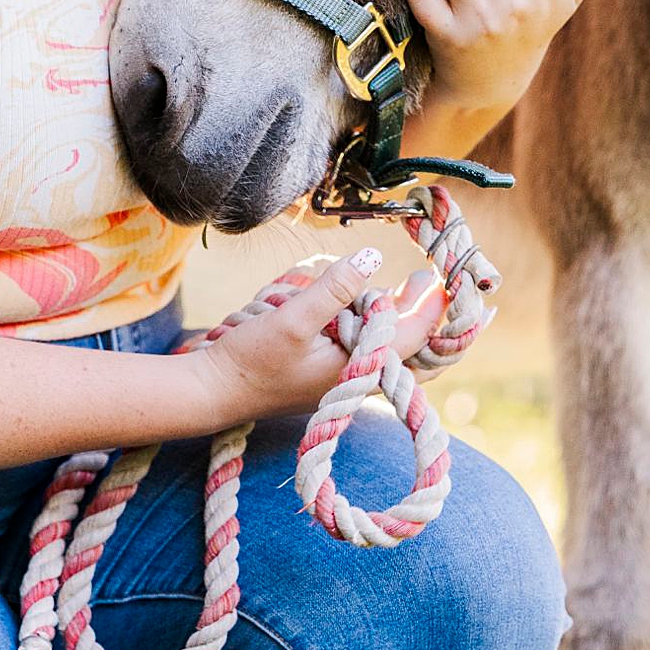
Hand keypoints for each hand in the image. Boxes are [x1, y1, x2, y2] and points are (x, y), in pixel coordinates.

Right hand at [184, 250, 447, 425]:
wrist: (213, 392)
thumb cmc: (251, 362)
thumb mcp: (293, 318)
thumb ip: (334, 289)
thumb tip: (372, 257)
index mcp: (357, 370)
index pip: (410, 335)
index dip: (428, 305)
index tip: (437, 277)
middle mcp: (355, 378)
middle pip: (404, 345)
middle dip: (411, 313)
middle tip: (418, 282)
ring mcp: (340, 376)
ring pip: (377, 341)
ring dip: (370, 314)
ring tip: (354, 296)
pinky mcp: (324, 371)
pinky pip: (352, 343)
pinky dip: (350, 321)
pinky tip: (338, 305)